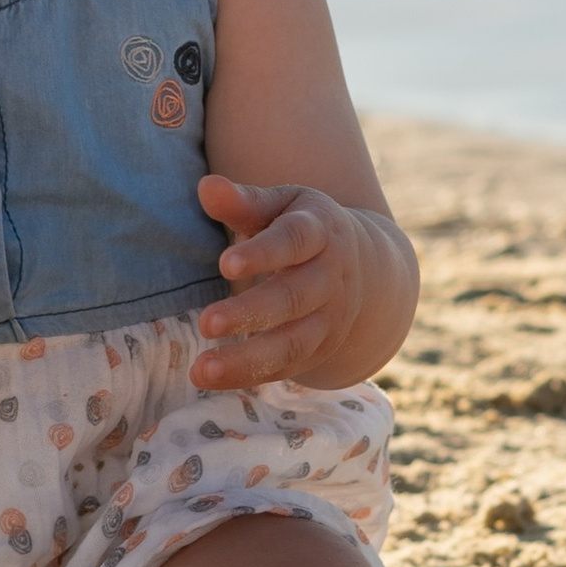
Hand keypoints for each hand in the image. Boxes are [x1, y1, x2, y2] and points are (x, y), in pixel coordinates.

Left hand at [192, 177, 364, 391]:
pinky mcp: (319, 348)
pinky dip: (249, 375)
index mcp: (320, 231)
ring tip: (202, 369)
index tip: (225, 264)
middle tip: (206, 323)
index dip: (263, 253)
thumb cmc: (302, 227)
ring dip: (247, 359)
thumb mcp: (280, 205)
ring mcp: (329, 317)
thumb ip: (243, 201)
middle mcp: (330, 277)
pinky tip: (211, 378)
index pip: (295, 240)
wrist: (362, 267)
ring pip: (293, 342)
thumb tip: (206, 187)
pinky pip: (285, 366)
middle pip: (294, 297)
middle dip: (251, 313)